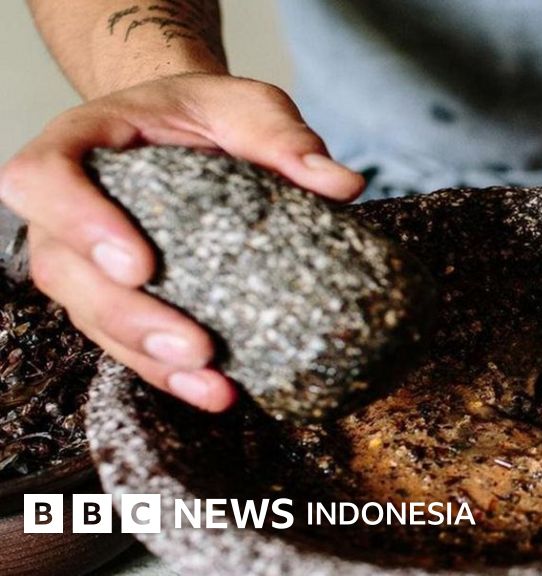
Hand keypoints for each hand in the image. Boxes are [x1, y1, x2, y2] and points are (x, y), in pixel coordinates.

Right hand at [0, 73, 364, 411]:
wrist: (189, 130)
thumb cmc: (208, 113)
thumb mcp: (249, 107)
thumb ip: (284, 137)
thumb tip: (343, 184)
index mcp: (84, 143)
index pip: (44, 177)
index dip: (76, 222)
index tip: (139, 264)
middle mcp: (68, 207)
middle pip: (64, 269)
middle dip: (128, 317)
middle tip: (194, 345)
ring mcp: (86, 259)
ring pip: (92, 317)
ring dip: (148, 359)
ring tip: (209, 382)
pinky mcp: (118, 298)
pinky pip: (128, 341)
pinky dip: (169, 372)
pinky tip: (218, 391)